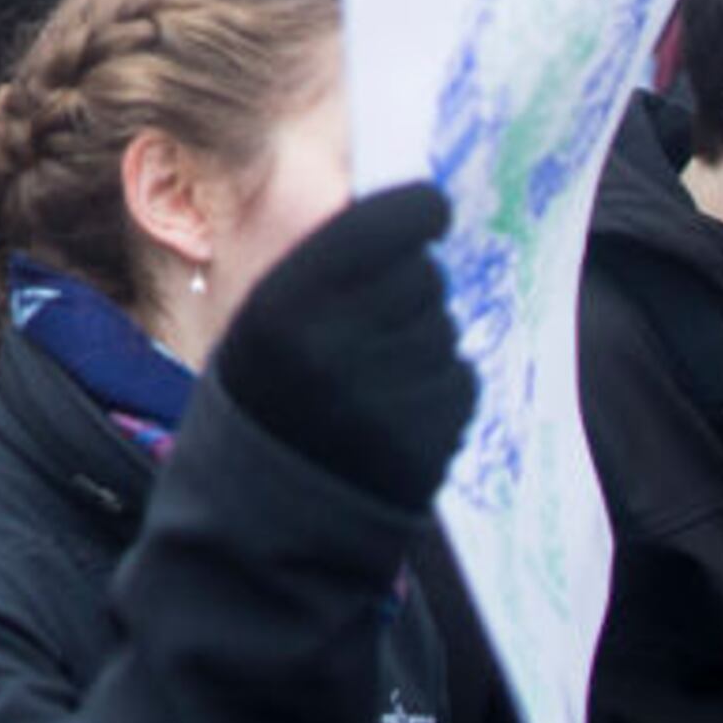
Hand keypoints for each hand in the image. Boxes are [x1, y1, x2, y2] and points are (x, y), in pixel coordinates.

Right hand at [207, 184, 476, 510]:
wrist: (263, 514)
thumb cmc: (262, 397)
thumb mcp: (263, 321)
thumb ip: (324, 266)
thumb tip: (407, 209)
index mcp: (282, 305)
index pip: (378, 224)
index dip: (415, 208)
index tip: (430, 207)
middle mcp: (336, 346)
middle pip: (422, 274)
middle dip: (412, 281)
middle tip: (381, 309)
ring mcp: (387, 398)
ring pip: (444, 327)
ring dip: (423, 336)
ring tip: (376, 371)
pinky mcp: (428, 440)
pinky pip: (459, 378)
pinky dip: (439, 384)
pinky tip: (396, 405)